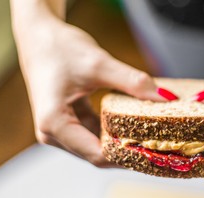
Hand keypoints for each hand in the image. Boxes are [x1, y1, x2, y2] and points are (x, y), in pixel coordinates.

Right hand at [15, 20, 175, 166]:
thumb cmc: (60, 47)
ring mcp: (58, 130)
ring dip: (121, 143)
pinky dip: (113, 132)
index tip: (156, 151)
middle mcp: (52, 133)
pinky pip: (93, 135)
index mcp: (54, 124)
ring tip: (151, 138)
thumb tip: (165, 98)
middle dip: (127, 152)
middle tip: (160, 147)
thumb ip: (133, 82)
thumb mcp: (99, 64)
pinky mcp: (66, 123)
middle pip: (97, 154)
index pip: (98, 154)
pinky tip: (133, 127)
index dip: (128, 157)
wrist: (38, 34)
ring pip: (96, 147)